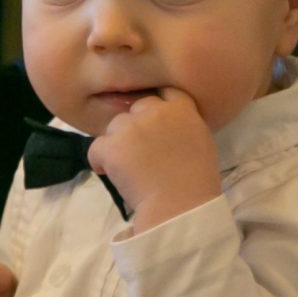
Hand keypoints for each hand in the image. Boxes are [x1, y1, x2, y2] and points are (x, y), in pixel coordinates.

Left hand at [88, 90, 221, 231]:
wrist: (180, 205)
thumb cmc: (197, 181)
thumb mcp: (200, 142)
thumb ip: (184, 125)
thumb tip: (167, 127)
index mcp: (182, 109)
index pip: (164, 91)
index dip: (156, 104)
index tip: (152, 119)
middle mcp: (155, 110)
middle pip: (136, 107)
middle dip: (136, 125)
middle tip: (139, 150)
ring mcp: (131, 127)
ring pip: (115, 126)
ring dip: (118, 142)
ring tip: (127, 165)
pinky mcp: (112, 145)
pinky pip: (97, 147)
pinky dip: (100, 160)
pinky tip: (109, 172)